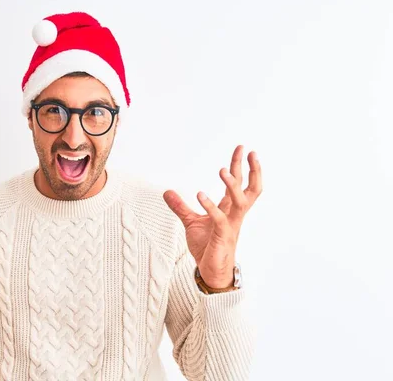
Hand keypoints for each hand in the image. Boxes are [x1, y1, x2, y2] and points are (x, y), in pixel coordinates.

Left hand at [163, 145, 261, 288]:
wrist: (210, 271)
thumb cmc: (206, 246)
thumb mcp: (190, 222)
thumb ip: (180, 207)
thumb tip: (167, 192)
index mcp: (229, 210)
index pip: (239, 184)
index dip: (240, 166)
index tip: (242, 148)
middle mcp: (234, 215)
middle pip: (250, 190)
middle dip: (252, 170)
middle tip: (248, 151)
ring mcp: (231, 226)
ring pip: (240, 202)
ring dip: (232, 185)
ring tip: (222, 170)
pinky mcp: (222, 237)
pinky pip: (221, 220)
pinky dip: (211, 206)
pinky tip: (200, 195)